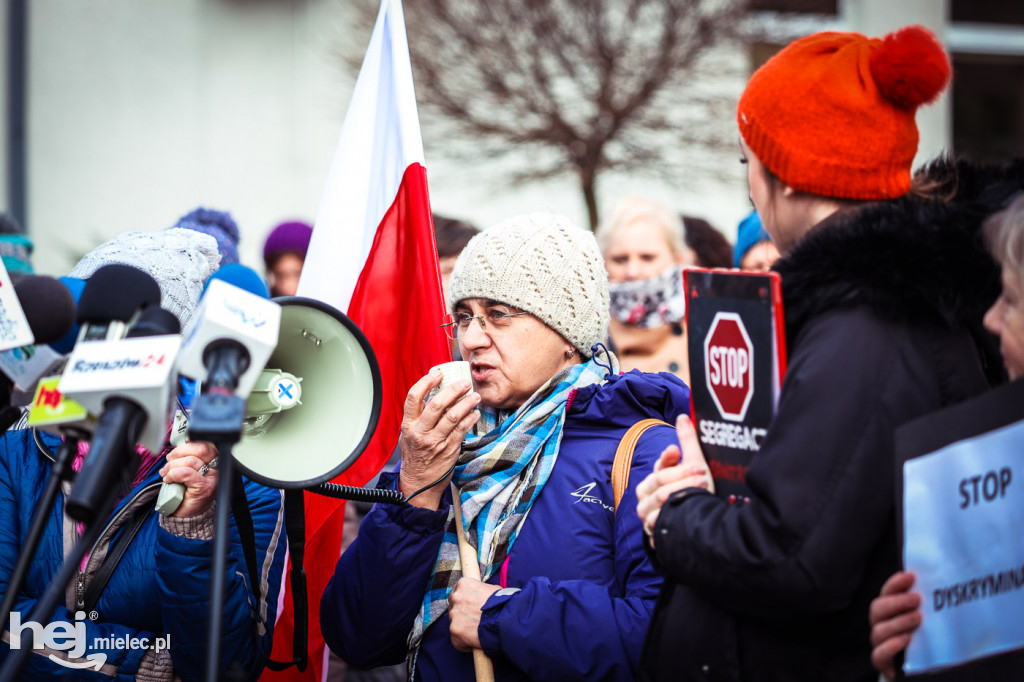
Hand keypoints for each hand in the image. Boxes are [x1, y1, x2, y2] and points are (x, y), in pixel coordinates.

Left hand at [159, 442, 218, 517]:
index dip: (195, 442)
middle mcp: (215, 470)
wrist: (186, 515)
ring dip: (172, 466)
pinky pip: (186, 474)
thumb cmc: (185, 493)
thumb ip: (187, 460)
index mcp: (213, 463)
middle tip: (169, 459)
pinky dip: (174, 474)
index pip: (207, 446)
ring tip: (165, 473)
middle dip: (181, 451)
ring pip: (191, 462)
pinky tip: (168, 479)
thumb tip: (178, 448)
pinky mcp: (203, 488)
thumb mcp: (187, 472)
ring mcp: (211, 480)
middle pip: (201, 450)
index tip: (184, 441)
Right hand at [398, 369, 480, 508]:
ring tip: (475, 396)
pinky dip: (471, 419)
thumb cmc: (414, 457)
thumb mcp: (408, 435)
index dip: (426, 382)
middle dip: (454, 390)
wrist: (419, 484)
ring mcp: (435, 442)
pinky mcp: (449, 450)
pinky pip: (462, 430)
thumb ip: (417, 417)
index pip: (414, 397)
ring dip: (467, 403)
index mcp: (408, 425)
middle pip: (437, 404)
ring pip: (453, 416)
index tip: (437, 373)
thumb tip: (433, 394)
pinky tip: (475, 413)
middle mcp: (421, 432)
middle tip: (464, 383)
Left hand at [448, 578, 500, 651]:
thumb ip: (481, 592)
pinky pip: (457, 639)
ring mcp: (454, 615)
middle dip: (462, 614)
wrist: (506, 620)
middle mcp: (456, 597)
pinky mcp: (454, 631)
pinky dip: (465, 642)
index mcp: (464, 584)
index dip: (465, 601)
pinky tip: (477, 641)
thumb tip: (482, 597)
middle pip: (454, 607)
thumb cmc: (503, 604)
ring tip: (478, 631)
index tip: (471, 607)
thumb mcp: (494, 590)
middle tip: (474, 620)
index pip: (458, 592)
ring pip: (455, 623)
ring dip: (464, 628)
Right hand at [635, 415, 713, 545]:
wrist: (694, 529)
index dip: (670, 459)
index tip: (678, 452)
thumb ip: (687, 442)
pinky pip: (659, 519)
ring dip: (683, 492)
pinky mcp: (652, 531)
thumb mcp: (693, 467)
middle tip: (702, 474)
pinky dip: (674, 514)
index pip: (659, 465)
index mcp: (653, 479)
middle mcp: (646, 495)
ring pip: (661, 497)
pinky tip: (687, 512)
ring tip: (702, 489)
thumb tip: (683, 416)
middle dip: (683, 477)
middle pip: (660, 481)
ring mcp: (647, 514)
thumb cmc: (693, 495)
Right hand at [870, 571, 921, 680]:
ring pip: (878, 630)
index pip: (887, 592)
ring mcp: (879, 643)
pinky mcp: (883, 662)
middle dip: (897, 602)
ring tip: (917, 619)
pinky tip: (905, 640)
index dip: (896, 583)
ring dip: (898, 622)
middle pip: (877, 608)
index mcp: (889, 610)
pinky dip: (890, 646)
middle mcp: (881, 624)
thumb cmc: (925, 638)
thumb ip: (929, 605)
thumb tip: (942, 586)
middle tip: (917, 599)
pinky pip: (878, 654)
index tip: (911, 576)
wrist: (922, 667)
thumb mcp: (928, 619)